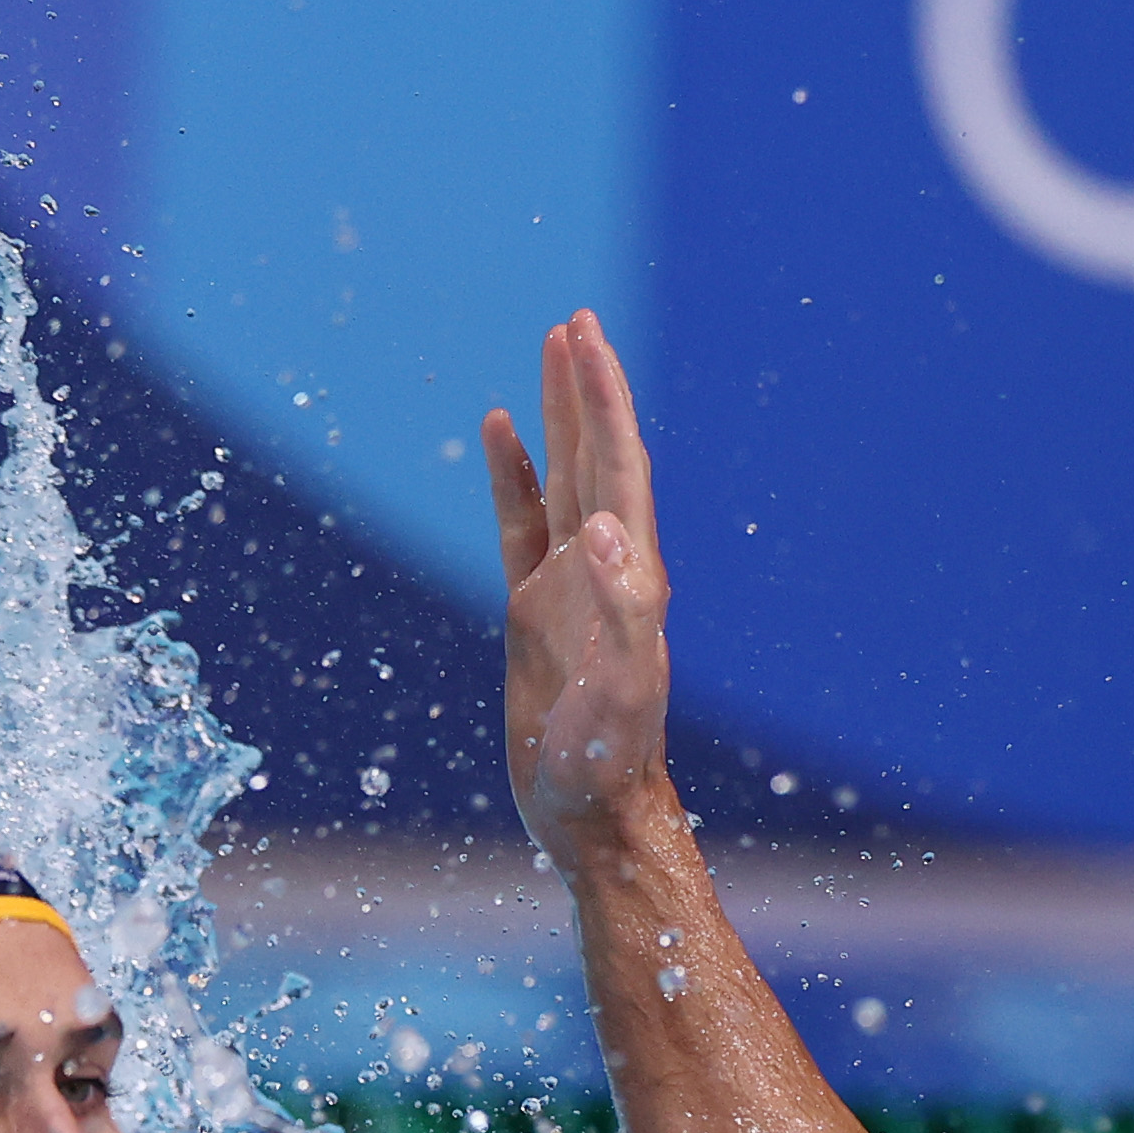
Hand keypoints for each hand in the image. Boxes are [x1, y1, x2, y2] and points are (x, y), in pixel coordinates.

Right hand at [481, 310, 671, 863]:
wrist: (590, 811)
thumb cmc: (608, 762)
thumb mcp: (620, 691)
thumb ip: (621, 611)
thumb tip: (601, 527)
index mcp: (631, 575)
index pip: (618, 467)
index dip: (603, 401)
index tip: (585, 340)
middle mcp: (606, 568)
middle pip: (599, 456)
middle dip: (587, 388)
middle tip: (575, 321)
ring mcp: (569, 586)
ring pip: (564, 478)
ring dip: (560, 418)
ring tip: (551, 352)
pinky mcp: (535, 611)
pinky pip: (521, 526)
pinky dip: (515, 477)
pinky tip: (503, 438)